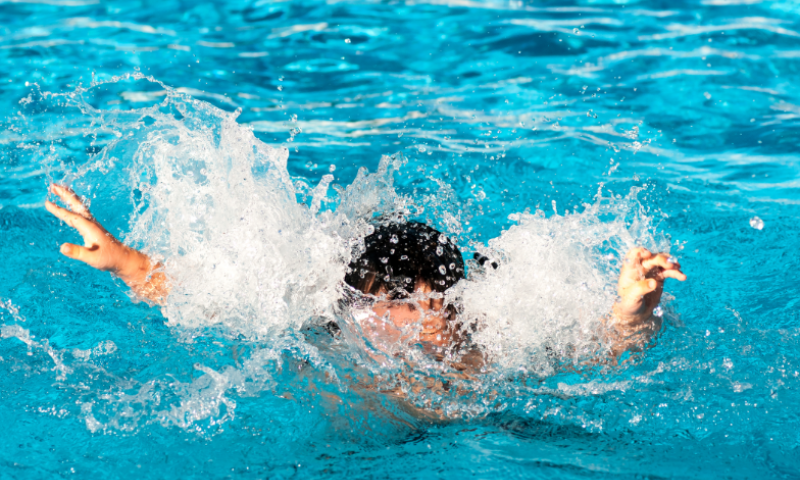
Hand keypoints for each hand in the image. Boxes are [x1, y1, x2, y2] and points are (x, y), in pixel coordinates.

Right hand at [45, 184, 165, 301]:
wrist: (122, 258)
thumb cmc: (108, 258)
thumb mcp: (92, 258)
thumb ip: (78, 252)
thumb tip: (62, 247)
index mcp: (90, 228)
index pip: (72, 217)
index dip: (59, 210)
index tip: (47, 203)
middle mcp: (91, 223)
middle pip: (77, 205)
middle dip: (65, 195)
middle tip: (53, 185)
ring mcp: (92, 224)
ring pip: (79, 207)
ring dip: (68, 197)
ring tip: (58, 189)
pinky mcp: (92, 227)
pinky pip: (80, 212)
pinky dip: (72, 206)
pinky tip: (68, 206)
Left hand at [613, 247, 686, 328]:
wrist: (636, 313)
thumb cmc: (628, 305)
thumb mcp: (631, 299)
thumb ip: (640, 289)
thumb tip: (653, 282)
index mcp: (629, 271)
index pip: (632, 257)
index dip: (639, 252)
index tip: (648, 254)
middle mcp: (640, 269)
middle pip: (651, 258)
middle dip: (661, 259)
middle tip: (670, 264)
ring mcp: (650, 272)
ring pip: (661, 263)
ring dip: (670, 264)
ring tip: (678, 268)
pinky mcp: (659, 277)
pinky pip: (668, 271)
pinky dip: (675, 273)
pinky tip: (682, 277)